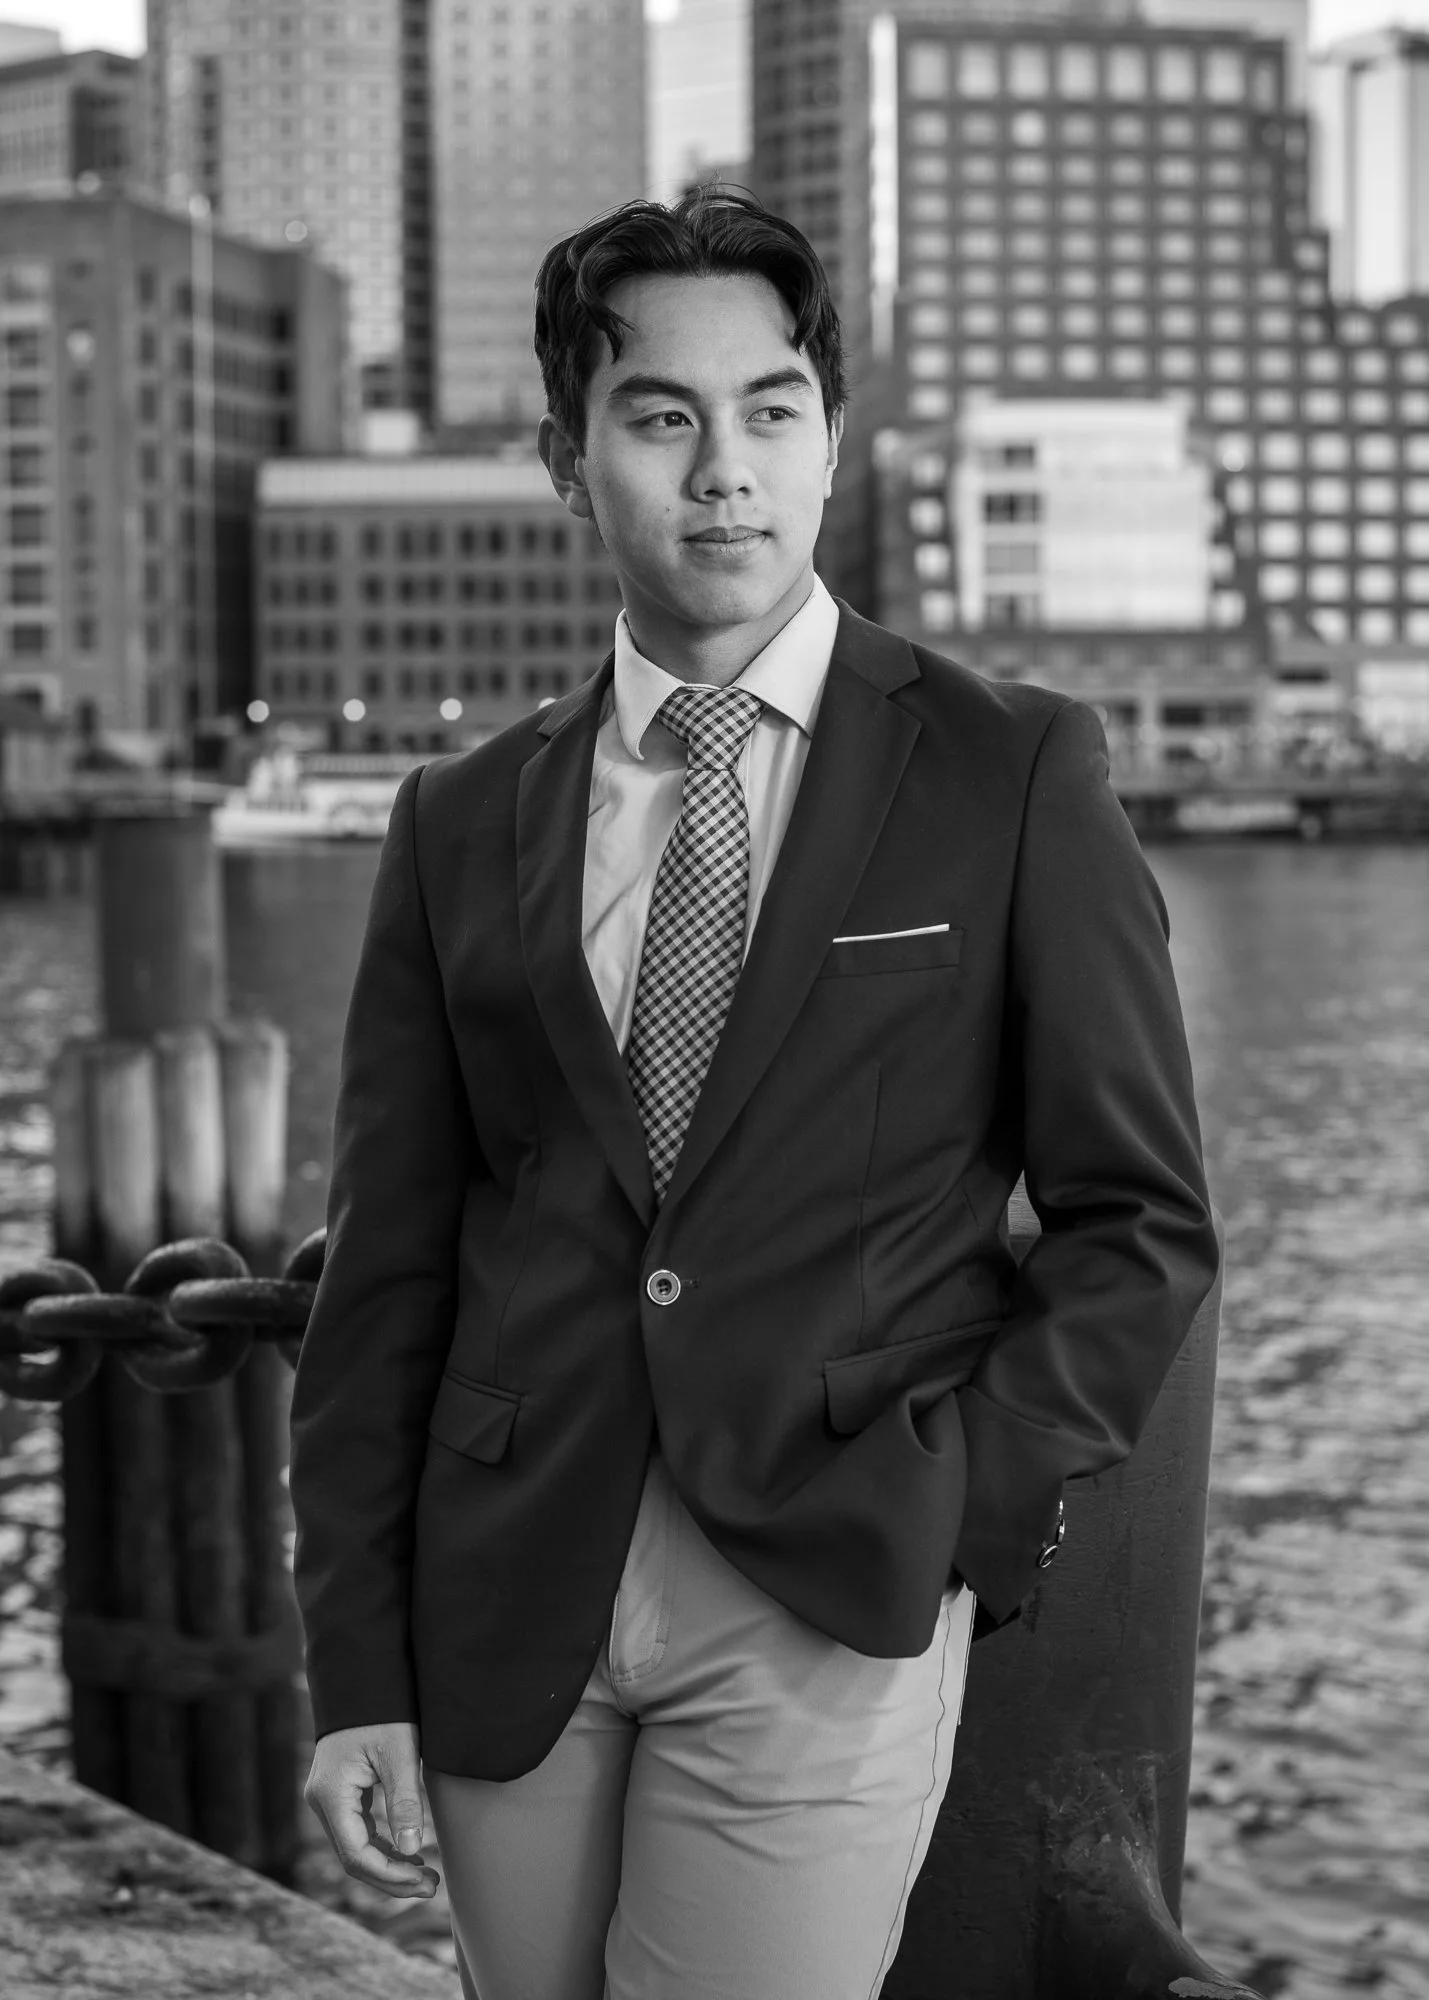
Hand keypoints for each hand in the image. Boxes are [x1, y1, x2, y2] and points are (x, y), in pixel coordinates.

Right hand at [303, 1719, 440, 1898]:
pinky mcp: (341, 1794)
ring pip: (356, 1848)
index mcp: (331, 1795)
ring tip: (426, 1876)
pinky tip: (408, 1853)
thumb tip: (411, 1850)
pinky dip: (383, 1846)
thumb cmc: (383, 1710)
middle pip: (353, 1858)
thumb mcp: (400, 1753)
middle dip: (392, 1877)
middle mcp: (322, 1801)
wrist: (363, 1678)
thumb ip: (404, 1801)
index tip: (423, 1880)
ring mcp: (329, 1798)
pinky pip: (359, 1831)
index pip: (355, 1855)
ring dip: (389, 1864)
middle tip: (431, 1886)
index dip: (390, 1875)